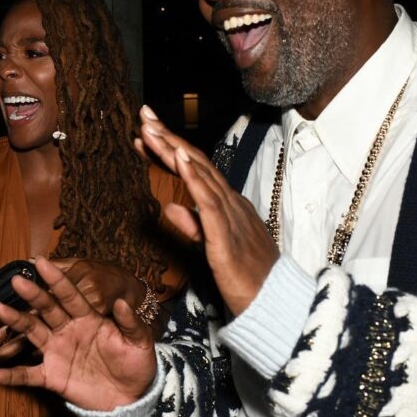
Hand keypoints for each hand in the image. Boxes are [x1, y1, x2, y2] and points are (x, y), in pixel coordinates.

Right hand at [0, 257, 157, 410]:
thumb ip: (131, 323)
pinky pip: (27, 375)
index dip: (56, 280)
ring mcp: (57, 352)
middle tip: (16, 280)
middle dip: (32, 295)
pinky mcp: (52, 377)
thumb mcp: (139, 343)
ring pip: (32, 332)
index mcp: (88, 318)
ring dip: (16, 321)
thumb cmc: (136, 366)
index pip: (70, 295)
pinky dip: (10, 375)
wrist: (132, 398)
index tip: (41, 262)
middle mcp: (68, 331)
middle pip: (47, 309)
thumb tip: (123, 302)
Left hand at [137, 105, 278, 315]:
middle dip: (167, 136)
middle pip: (194, 162)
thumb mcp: (210, 246)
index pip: (193, 169)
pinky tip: (179, 158)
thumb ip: (192, 226)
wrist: (273, 302)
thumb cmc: (245, 276)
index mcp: (224, 205)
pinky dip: (193, 177)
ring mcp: (229, 215)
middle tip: (143, 113)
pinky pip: (209, 200)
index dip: (168, 149)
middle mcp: (228, 202)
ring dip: (173, 148)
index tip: (145, 132)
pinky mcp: (226, 234)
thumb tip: (170, 208)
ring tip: (150, 128)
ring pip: (199, 173)